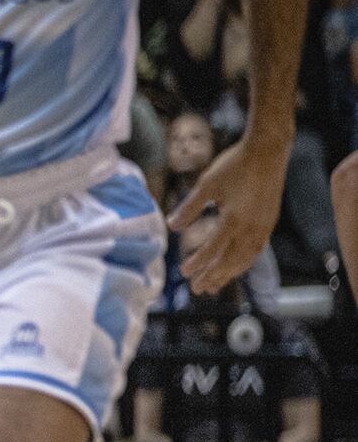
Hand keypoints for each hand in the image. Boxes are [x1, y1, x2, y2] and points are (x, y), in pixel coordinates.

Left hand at [168, 134, 288, 294]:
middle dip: (214, 276)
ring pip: (246, 257)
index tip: (183, 273)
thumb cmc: (235, 165)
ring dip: (229, 272)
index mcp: (234, 219)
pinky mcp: (269, 222)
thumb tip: (171, 227)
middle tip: (197, 290)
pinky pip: (256, 249)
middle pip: (231, 260)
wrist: (268, 151)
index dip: (199, 262)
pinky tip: (234, 265)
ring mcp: (263, 226)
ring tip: (214, 284)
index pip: (214, 249)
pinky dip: (243, 261)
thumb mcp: (207, 185)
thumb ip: (190, 208)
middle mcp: (252, 227)